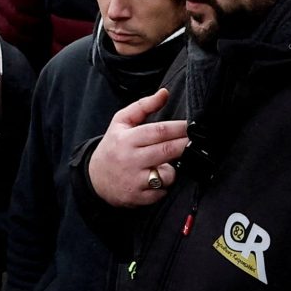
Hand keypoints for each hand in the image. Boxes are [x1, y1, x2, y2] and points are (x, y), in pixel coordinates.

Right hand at [86, 88, 191, 208]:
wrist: (95, 178)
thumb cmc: (113, 146)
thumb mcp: (121, 122)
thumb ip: (144, 105)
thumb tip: (165, 93)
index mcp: (127, 139)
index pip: (158, 131)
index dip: (179, 128)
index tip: (191, 126)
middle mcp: (130, 160)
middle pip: (167, 151)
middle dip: (185, 145)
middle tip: (194, 141)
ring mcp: (134, 180)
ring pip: (168, 175)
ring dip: (173, 169)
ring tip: (164, 164)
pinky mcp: (138, 198)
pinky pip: (162, 192)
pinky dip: (164, 186)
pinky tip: (156, 180)